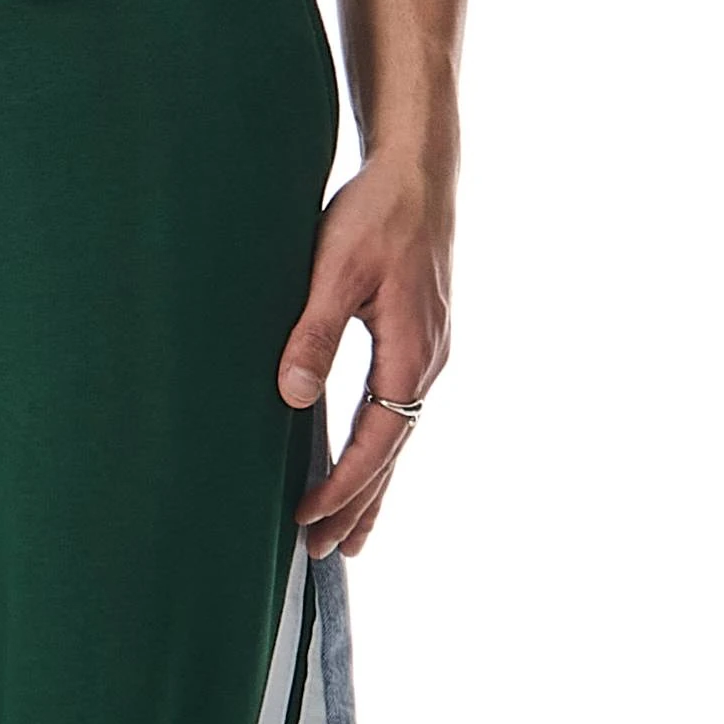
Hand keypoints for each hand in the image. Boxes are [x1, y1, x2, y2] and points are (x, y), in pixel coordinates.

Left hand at [277, 166, 450, 562]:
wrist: (418, 170)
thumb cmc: (376, 213)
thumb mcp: (335, 270)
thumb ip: (315, 334)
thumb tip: (294, 398)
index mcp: (411, 354)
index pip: (375, 442)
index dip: (342, 487)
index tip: (308, 521)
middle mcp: (428, 362)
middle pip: (393, 453)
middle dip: (359, 505)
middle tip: (326, 554)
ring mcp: (429, 351)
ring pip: (399, 436)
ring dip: (373, 484)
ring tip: (352, 534)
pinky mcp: (420, 337)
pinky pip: (399, 410)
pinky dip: (380, 447)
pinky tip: (366, 459)